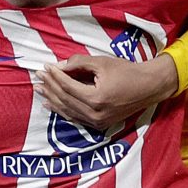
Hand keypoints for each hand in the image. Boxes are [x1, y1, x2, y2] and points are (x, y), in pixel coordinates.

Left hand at [34, 54, 177, 129]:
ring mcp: (97, 122)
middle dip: (50, 87)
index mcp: (96, 98)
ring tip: (39, 90)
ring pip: (68, 111)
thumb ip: (79, 63)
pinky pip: (75, 118)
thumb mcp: (102, 63)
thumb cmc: (127, 72)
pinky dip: (62, 110)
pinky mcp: (99, 125)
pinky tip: (51, 104)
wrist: (148, 87)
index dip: (55, 76)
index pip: (68, 87)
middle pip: (65, 99)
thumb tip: (59, 66)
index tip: (45, 67)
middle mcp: (95, 114)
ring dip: (52, 99)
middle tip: (38, 76)